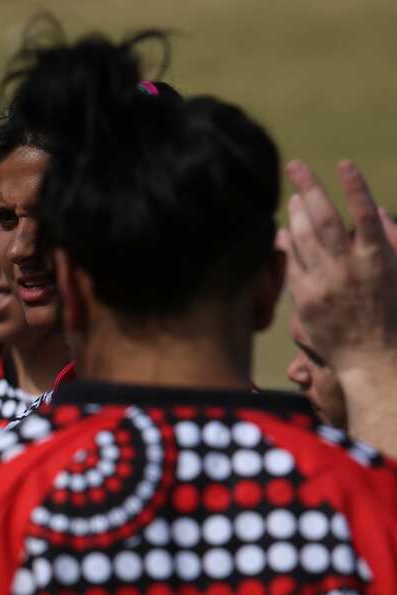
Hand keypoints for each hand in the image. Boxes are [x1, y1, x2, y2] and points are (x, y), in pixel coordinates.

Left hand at [278, 159, 396, 373]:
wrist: (373, 358)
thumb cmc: (394, 314)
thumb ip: (393, 240)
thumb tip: (379, 212)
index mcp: (379, 259)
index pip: (367, 214)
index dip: (355, 187)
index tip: (344, 163)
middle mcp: (350, 268)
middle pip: (325, 218)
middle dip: (309, 187)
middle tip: (295, 165)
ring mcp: (326, 284)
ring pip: (304, 238)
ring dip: (295, 212)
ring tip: (292, 196)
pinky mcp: (306, 300)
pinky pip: (291, 265)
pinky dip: (285, 244)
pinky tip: (281, 230)